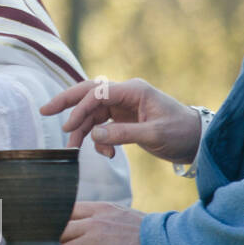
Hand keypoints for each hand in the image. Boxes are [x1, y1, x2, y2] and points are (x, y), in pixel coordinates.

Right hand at [40, 77, 201, 164]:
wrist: (198, 142)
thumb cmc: (181, 133)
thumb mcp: (154, 134)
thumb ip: (123, 134)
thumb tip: (94, 135)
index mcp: (134, 90)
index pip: (97, 93)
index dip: (80, 108)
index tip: (68, 127)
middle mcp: (125, 95)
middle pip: (88, 94)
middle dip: (67, 103)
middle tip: (45, 111)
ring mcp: (123, 106)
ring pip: (92, 114)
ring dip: (82, 131)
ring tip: (73, 149)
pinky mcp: (123, 119)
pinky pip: (101, 126)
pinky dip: (98, 140)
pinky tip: (106, 153)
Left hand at [56, 201, 159, 244]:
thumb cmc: (152, 234)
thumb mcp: (124, 216)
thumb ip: (104, 220)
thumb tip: (91, 230)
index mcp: (99, 210)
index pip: (65, 212)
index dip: (52, 225)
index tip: (45, 237)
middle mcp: (94, 222)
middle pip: (58, 232)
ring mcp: (97, 241)